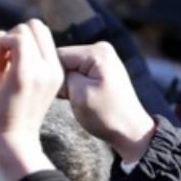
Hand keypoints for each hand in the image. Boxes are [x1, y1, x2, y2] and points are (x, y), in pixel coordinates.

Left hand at [0, 20, 64, 180]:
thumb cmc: (8, 116)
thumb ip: (8, 58)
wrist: (11, 143)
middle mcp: (53, 69)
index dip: (21, 39)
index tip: (9, 61)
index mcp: (55, 71)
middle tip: (4, 60)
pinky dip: (0, 45)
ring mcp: (40, 71)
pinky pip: (14, 40)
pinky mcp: (24, 75)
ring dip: (5, 42)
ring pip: (23, 30)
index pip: (41, 33)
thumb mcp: (13, 82)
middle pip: (34, 26)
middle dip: (14, 36)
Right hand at [58, 42, 155, 162]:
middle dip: (60, 79)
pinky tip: (81, 98)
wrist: (130, 131)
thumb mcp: (78, 95)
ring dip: (67, 84)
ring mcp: (102, 59)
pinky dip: (74, 86)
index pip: (58, 55)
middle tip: (69, 99)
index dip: (51, 75)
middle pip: (63, 60)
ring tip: (77, 99)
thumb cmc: (107, 115)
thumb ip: (61, 77)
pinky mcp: (101, 70)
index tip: (59, 94)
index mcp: (97, 51)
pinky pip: (78, 73)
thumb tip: (50, 71)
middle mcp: (101, 49)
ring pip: (69, 68)